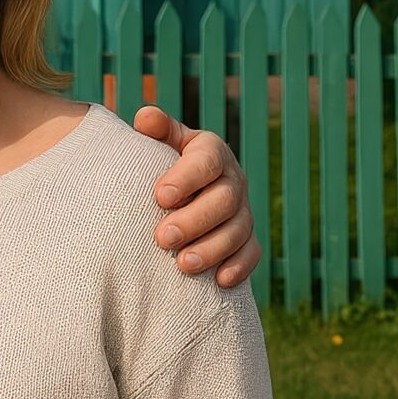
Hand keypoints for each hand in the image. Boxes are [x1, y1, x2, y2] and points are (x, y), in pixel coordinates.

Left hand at [131, 105, 259, 288]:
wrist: (173, 191)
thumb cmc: (158, 163)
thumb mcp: (157, 142)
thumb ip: (154, 128)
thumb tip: (146, 118)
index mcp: (210, 150)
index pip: (206, 160)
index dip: (186, 178)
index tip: (160, 196)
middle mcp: (232, 178)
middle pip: (225, 199)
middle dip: (195, 220)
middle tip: (162, 238)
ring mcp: (242, 210)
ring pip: (239, 230)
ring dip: (213, 248)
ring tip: (183, 264)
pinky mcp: (246, 238)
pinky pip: (251, 253)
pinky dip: (239, 267)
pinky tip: (219, 280)